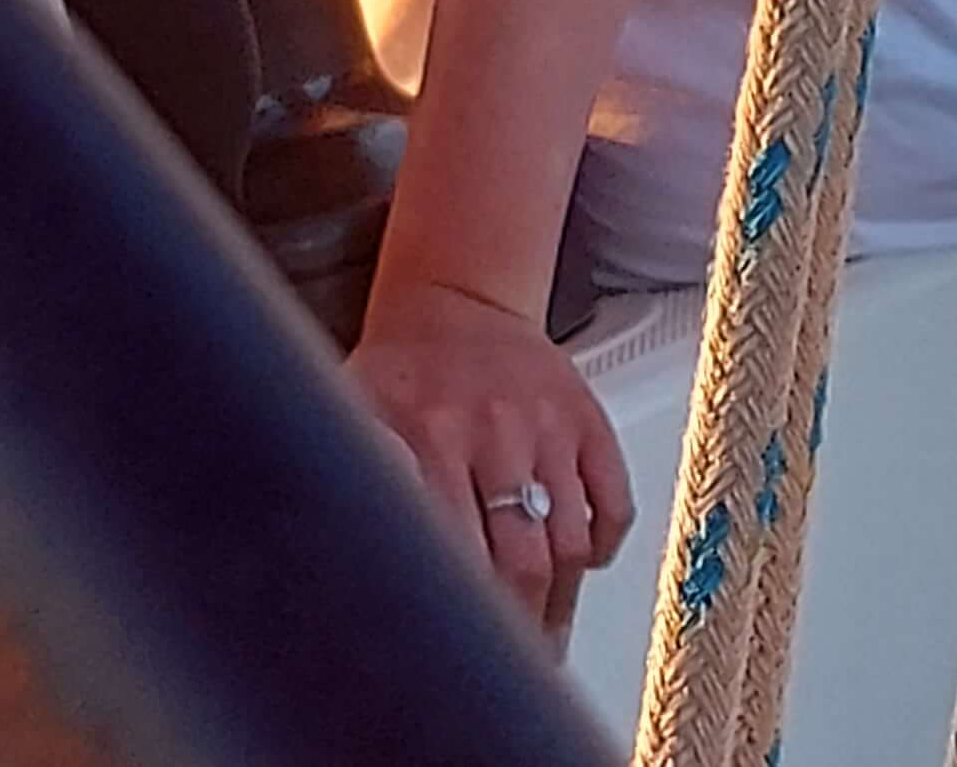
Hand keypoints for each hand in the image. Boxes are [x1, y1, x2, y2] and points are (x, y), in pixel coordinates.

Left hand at [348, 275, 631, 632]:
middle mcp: (490, 430)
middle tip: (516, 658)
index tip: (467, 656)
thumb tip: (344, 561)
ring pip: (571, 545)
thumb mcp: (356, 415)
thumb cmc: (402, 373)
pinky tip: (579, 562)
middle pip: (522, 564)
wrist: (454, 298)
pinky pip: (613, 505)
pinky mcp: (588, 418)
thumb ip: (360, 479)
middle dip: (521, 627)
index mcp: (423, 436)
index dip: (465, 618)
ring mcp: (546, 426)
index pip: (453, 555)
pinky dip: (602, 547)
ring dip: (561, 599)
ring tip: (545, 627)